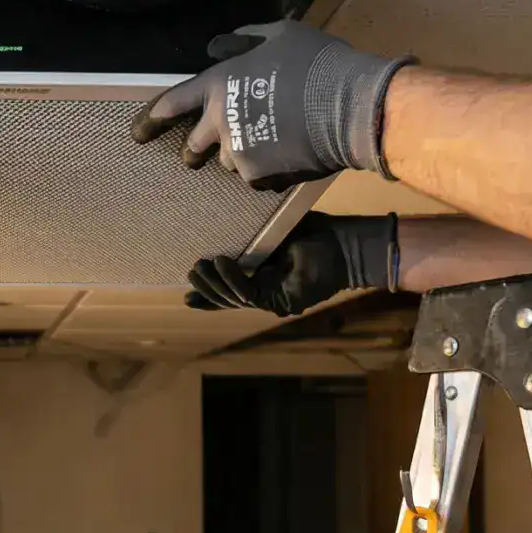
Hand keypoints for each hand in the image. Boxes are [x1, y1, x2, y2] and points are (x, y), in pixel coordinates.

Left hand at [132, 21, 412, 190]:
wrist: (350, 105)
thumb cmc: (315, 62)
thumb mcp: (278, 35)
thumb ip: (241, 40)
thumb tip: (215, 46)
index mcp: (218, 84)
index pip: (171, 103)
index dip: (151, 118)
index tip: (138, 132)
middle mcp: (219, 122)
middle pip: (191, 146)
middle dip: (191, 152)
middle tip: (195, 155)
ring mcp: (238, 153)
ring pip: (228, 162)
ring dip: (239, 155)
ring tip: (267, 144)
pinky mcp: (260, 176)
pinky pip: (255, 177)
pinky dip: (265, 170)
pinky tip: (286, 155)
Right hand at [186, 213, 399, 316]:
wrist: (344, 243)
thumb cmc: (315, 233)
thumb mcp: (274, 234)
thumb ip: (253, 242)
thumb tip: (225, 230)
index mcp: (264, 278)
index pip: (231, 290)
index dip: (209, 293)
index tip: (187, 291)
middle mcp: (268, 293)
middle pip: (228, 298)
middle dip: (206, 288)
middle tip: (190, 271)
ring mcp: (275, 300)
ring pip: (235, 299)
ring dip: (216, 284)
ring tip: (200, 266)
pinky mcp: (282, 302)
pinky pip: (250, 294)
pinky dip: (234, 279)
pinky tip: (222, 264)